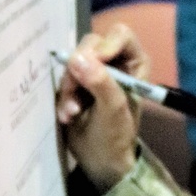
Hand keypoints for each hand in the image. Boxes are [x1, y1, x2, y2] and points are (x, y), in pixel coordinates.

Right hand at [55, 27, 147, 193]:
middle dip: (79, 69)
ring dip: (69, 88)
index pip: (120, 35)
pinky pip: (62, 78)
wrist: (100, 160)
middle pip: (90, 44)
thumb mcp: (113, 110)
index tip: (93, 62)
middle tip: (75, 92)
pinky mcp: (75, 83)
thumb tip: (78, 59)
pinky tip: (67, 116)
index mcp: (133, 62)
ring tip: (72, 113)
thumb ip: (101, 83)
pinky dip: (62, 97)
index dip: (104, 45)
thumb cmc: (117, 135)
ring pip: (71, 62)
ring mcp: (93, 71)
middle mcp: (114, 61)